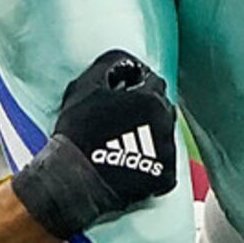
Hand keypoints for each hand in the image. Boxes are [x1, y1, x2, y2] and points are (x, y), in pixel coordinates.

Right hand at [10, 49, 177, 240]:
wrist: (75, 178)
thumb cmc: (78, 131)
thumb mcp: (87, 86)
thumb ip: (110, 65)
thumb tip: (126, 63)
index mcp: (151, 99)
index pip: (153, 81)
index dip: (135, 84)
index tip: (122, 93)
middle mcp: (166, 124)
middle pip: (162, 107)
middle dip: (146, 108)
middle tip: (122, 118)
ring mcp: (168, 152)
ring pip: (164, 134)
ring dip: (150, 134)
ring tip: (123, 142)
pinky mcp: (165, 176)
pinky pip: (163, 162)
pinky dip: (150, 161)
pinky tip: (128, 160)